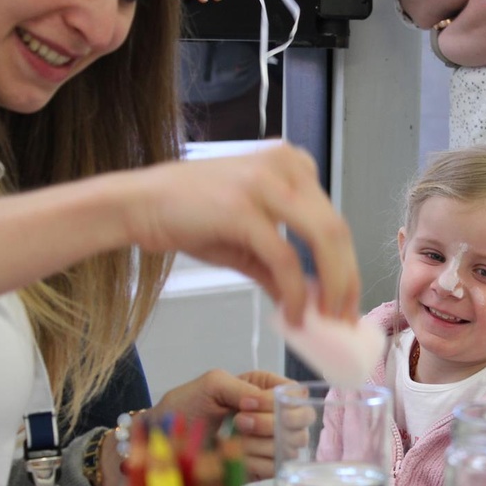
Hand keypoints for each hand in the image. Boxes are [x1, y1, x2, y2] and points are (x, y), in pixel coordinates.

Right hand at [125, 143, 360, 325]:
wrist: (137, 204)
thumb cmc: (189, 216)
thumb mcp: (246, 240)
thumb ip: (280, 265)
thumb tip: (310, 301)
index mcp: (291, 164)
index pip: (334, 220)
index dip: (347, 264)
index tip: (347, 300)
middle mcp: (285, 165)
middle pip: (336, 230)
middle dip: (347, 279)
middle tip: (345, 318)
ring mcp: (266, 182)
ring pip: (322, 239)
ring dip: (332, 286)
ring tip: (327, 320)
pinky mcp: (244, 207)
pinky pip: (285, 257)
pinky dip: (295, 291)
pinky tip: (294, 315)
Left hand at [152, 369, 296, 480]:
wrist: (165, 442)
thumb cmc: (186, 406)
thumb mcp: (211, 384)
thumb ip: (241, 387)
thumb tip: (265, 402)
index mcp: (266, 390)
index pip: (297, 393)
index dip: (281, 401)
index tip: (247, 405)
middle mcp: (273, 415)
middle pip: (302, 420)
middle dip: (272, 423)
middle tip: (239, 422)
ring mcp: (270, 442)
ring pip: (291, 445)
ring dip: (259, 443)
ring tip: (230, 439)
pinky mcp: (264, 466)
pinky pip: (276, 466)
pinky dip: (255, 461)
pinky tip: (234, 456)